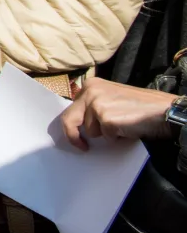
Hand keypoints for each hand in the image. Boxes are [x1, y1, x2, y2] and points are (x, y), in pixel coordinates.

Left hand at [60, 77, 177, 149]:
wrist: (163, 110)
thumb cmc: (140, 106)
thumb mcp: (110, 98)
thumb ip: (94, 105)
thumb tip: (81, 124)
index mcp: (90, 85)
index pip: (71, 107)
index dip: (71, 124)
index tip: (74, 135)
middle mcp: (90, 92)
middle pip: (70, 119)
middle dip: (73, 136)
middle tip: (82, 147)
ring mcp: (97, 105)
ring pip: (91, 130)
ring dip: (105, 133)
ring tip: (121, 125)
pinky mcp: (106, 118)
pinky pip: (106, 136)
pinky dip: (116, 137)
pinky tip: (127, 129)